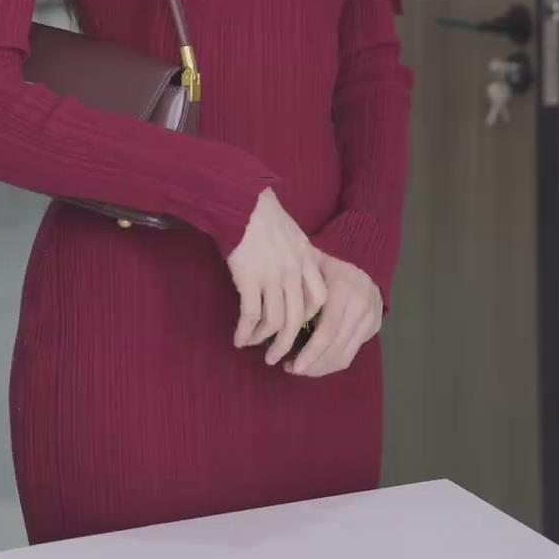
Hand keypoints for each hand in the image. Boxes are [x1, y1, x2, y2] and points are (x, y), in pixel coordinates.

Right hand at [226, 188, 328, 362]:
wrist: (239, 200)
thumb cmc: (261, 213)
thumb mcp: (290, 232)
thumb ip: (297, 255)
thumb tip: (293, 278)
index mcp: (306, 258)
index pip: (319, 298)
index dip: (311, 317)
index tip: (299, 326)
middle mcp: (293, 270)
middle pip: (298, 318)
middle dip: (288, 343)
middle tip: (279, 357)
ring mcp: (272, 275)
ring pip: (275, 321)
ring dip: (264, 341)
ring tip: (253, 348)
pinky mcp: (249, 278)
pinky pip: (251, 315)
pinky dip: (246, 331)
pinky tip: (239, 338)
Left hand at [282, 248, 382, 377]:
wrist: (360, 266)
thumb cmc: (325, 266)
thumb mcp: (310, 266)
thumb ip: (296, 286)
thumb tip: (270, 315)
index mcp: (343, 287)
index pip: (327, 330)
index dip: (309, 352)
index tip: (287, 364)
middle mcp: (361, 303)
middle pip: (335, 346)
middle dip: (312, 364)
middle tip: (291, 369)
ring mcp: (371, 317)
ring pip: (344, 356)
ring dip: (320, 368)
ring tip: (300, 368)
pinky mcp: (373, 328)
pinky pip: (351, 355)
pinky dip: (331, 365)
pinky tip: (315, 364)